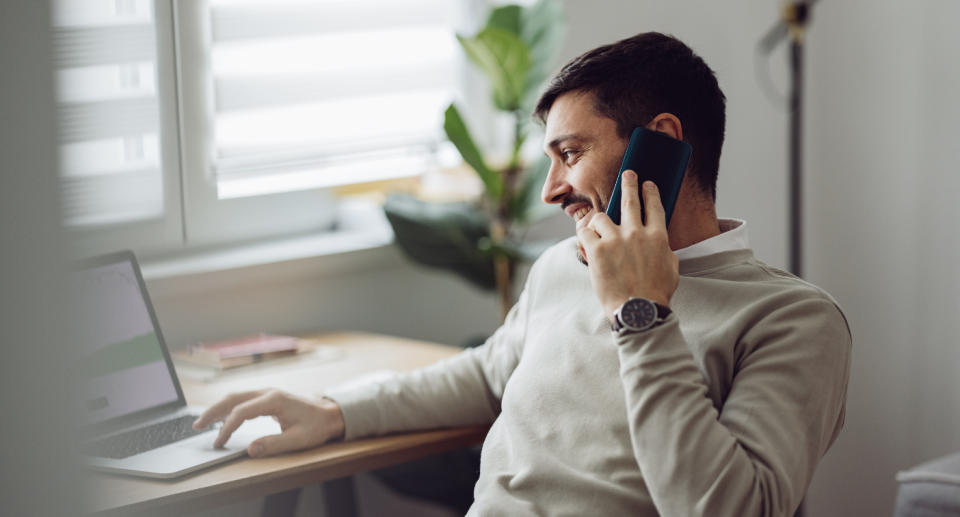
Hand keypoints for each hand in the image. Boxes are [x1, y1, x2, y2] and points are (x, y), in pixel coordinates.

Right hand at [192, 389, 344, 457]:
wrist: (330, 414)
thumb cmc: (316, 426)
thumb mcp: (298, 439)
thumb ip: (273, 444)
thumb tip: (250, 449)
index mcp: (274, 400)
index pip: (242, 411)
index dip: (227, 427)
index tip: (219, 442)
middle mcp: (268, 392)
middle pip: (233, 398)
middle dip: (213, 411)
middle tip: (196, 426)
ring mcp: (267, 393)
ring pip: (236, 397)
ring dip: (218, 408)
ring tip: (202, 423)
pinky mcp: (267, 398)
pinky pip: (242, 400)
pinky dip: (228, 408)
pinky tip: (220, 417)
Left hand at [577, 170, 679, 322]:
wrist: (638, 310)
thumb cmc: (656, 294)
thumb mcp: (671, 268)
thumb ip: (665, 251)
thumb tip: (659, 243)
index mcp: (658, 237)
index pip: (654, 206)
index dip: (650, 192)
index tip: (647, 184)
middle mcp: (636, 233)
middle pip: (630, 200)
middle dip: (629, 184)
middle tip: (628, 174)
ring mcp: (615, 240)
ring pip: (601, 217)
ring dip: (599, 223)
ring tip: (599, 231)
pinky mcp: (596, 250)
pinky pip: (585, 233)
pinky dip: (584, 237)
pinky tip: (586, 243)